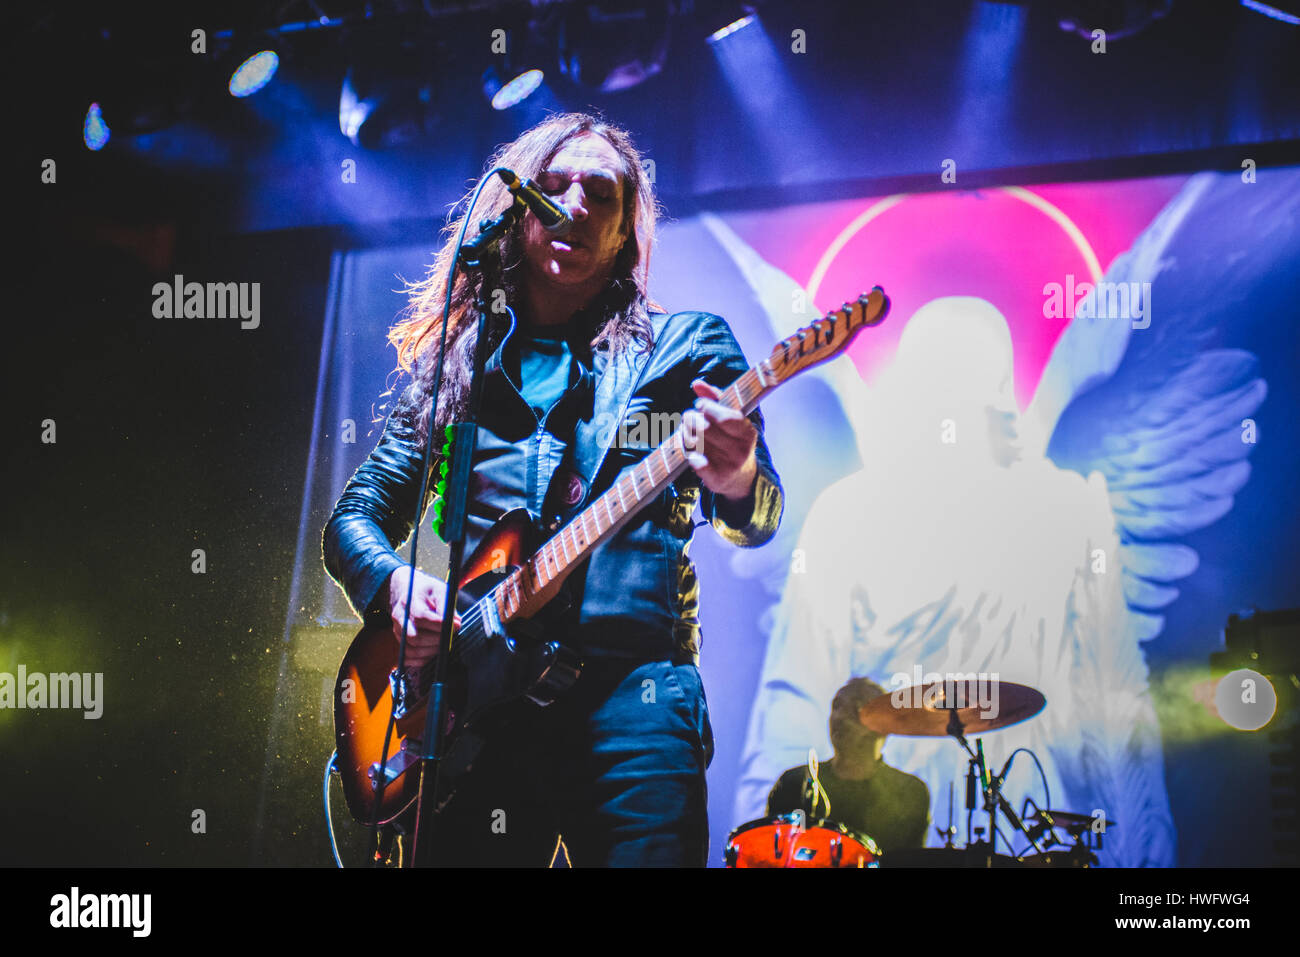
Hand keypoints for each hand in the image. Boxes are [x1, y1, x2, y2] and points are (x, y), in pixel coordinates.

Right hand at [388, 565, 459, 668]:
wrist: (408, 592)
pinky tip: (434, 651)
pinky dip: (423, 659)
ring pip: (412, 650)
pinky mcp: (400, 642)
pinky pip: (409, 657)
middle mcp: (399, 618)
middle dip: (437, 640)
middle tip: (451, 637)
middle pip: (415, 637)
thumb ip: (447, 607)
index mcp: (409, 602)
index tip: (456, 626)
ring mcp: (397, 631)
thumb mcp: (440, 590)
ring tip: (445, 643)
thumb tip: (456, 624)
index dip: (440, 625)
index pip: (421, 617)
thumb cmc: (428, 592)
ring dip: (432, 651)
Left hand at [682, 378, 758, 500]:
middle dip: (691, 419)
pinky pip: (696, 463)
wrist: (741, 478)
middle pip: (705, 429)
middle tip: (688, 418)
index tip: (700, 405)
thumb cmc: (733, 440)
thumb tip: (696, 383)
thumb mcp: (731, 419)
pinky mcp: (717, 479)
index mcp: (748, 432)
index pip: (724, 417)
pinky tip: (691, 452)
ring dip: (686, 435)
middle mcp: (741, 449)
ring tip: (687, 432)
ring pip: (696, 443)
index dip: (707, 408)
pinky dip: (689, 455)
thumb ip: (715, 398)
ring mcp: (729, 465)